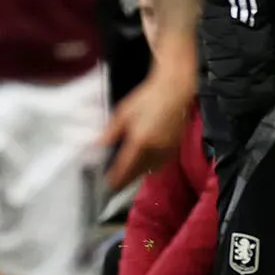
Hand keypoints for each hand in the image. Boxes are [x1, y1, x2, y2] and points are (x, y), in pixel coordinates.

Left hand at [102, 63, 194, 188]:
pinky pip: (161, 163)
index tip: (108, 184)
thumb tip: (99, 146)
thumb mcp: (123, 113)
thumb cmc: (147, 98)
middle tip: (115, 182)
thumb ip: (111, 132)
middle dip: (126, 179)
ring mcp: (168, 150)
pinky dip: (150, 166)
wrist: (175, 90)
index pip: (125, 167)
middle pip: (138, 172)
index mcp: (140, 142)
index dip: (116, 178)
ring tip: (127, 174)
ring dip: (138, 174)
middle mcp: (155, 150)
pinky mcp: (175, 147)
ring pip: (151, 169)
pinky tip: (143, 163)